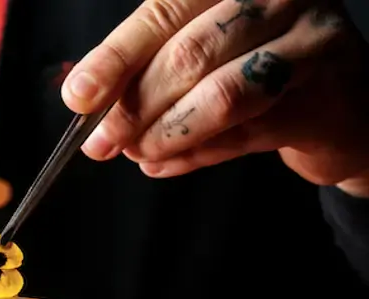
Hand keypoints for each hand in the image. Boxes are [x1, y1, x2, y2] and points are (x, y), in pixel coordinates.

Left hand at [61, 0, 368, 185]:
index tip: (80, 97)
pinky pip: (246, 134)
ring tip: (138, 153)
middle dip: (134, 107)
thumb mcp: (200, 55)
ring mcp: (309, 42)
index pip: (163, 12)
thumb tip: (88, 107)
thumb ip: (148, 72)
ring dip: (166, 134)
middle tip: (104, 142)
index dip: (115, 59)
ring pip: (221, 96)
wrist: (338, 104)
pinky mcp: (323, 99)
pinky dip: (196, 155)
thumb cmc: (257, 69)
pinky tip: (165, 163)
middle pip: (188, 55)